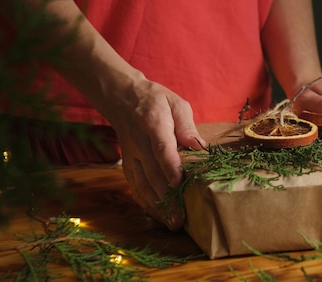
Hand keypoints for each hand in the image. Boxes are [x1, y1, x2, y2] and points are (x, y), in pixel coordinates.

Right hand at [105, 79, 204, 230]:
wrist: (122, 98)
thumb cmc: (155, 100)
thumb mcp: (176, 103)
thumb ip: (187, 125)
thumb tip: (199, 147)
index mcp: (153, 123)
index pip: (161, 148)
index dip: (170, 167)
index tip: (178, 183)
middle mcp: (139, 142)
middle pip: (152, 172)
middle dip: (166, 197)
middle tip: (181, 217)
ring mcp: (130, 155)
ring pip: (142, 183)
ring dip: (156, 206)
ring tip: (171, 222)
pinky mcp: (127, 164)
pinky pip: (134, 186)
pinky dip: (145, 202)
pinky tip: (157, 215)